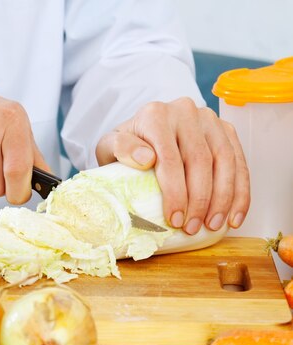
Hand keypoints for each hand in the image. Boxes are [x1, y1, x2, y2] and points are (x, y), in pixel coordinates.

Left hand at [95, 97, 249, 234]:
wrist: (140, 134)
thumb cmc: (125, 147)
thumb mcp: (109, 147)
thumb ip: (120, 149)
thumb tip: (146, 158)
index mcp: (155, 115)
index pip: (170, 158)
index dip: (175, 192)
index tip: (175, 219)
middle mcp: (185, 111)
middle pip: (200, 160)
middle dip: (200, 199)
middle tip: (192, 227)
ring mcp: (208, 119)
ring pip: (225, 161)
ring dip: (223, 198)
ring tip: (213, 224)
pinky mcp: (225, 130)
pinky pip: (239, 161)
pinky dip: (240, 192)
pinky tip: (234, 216)